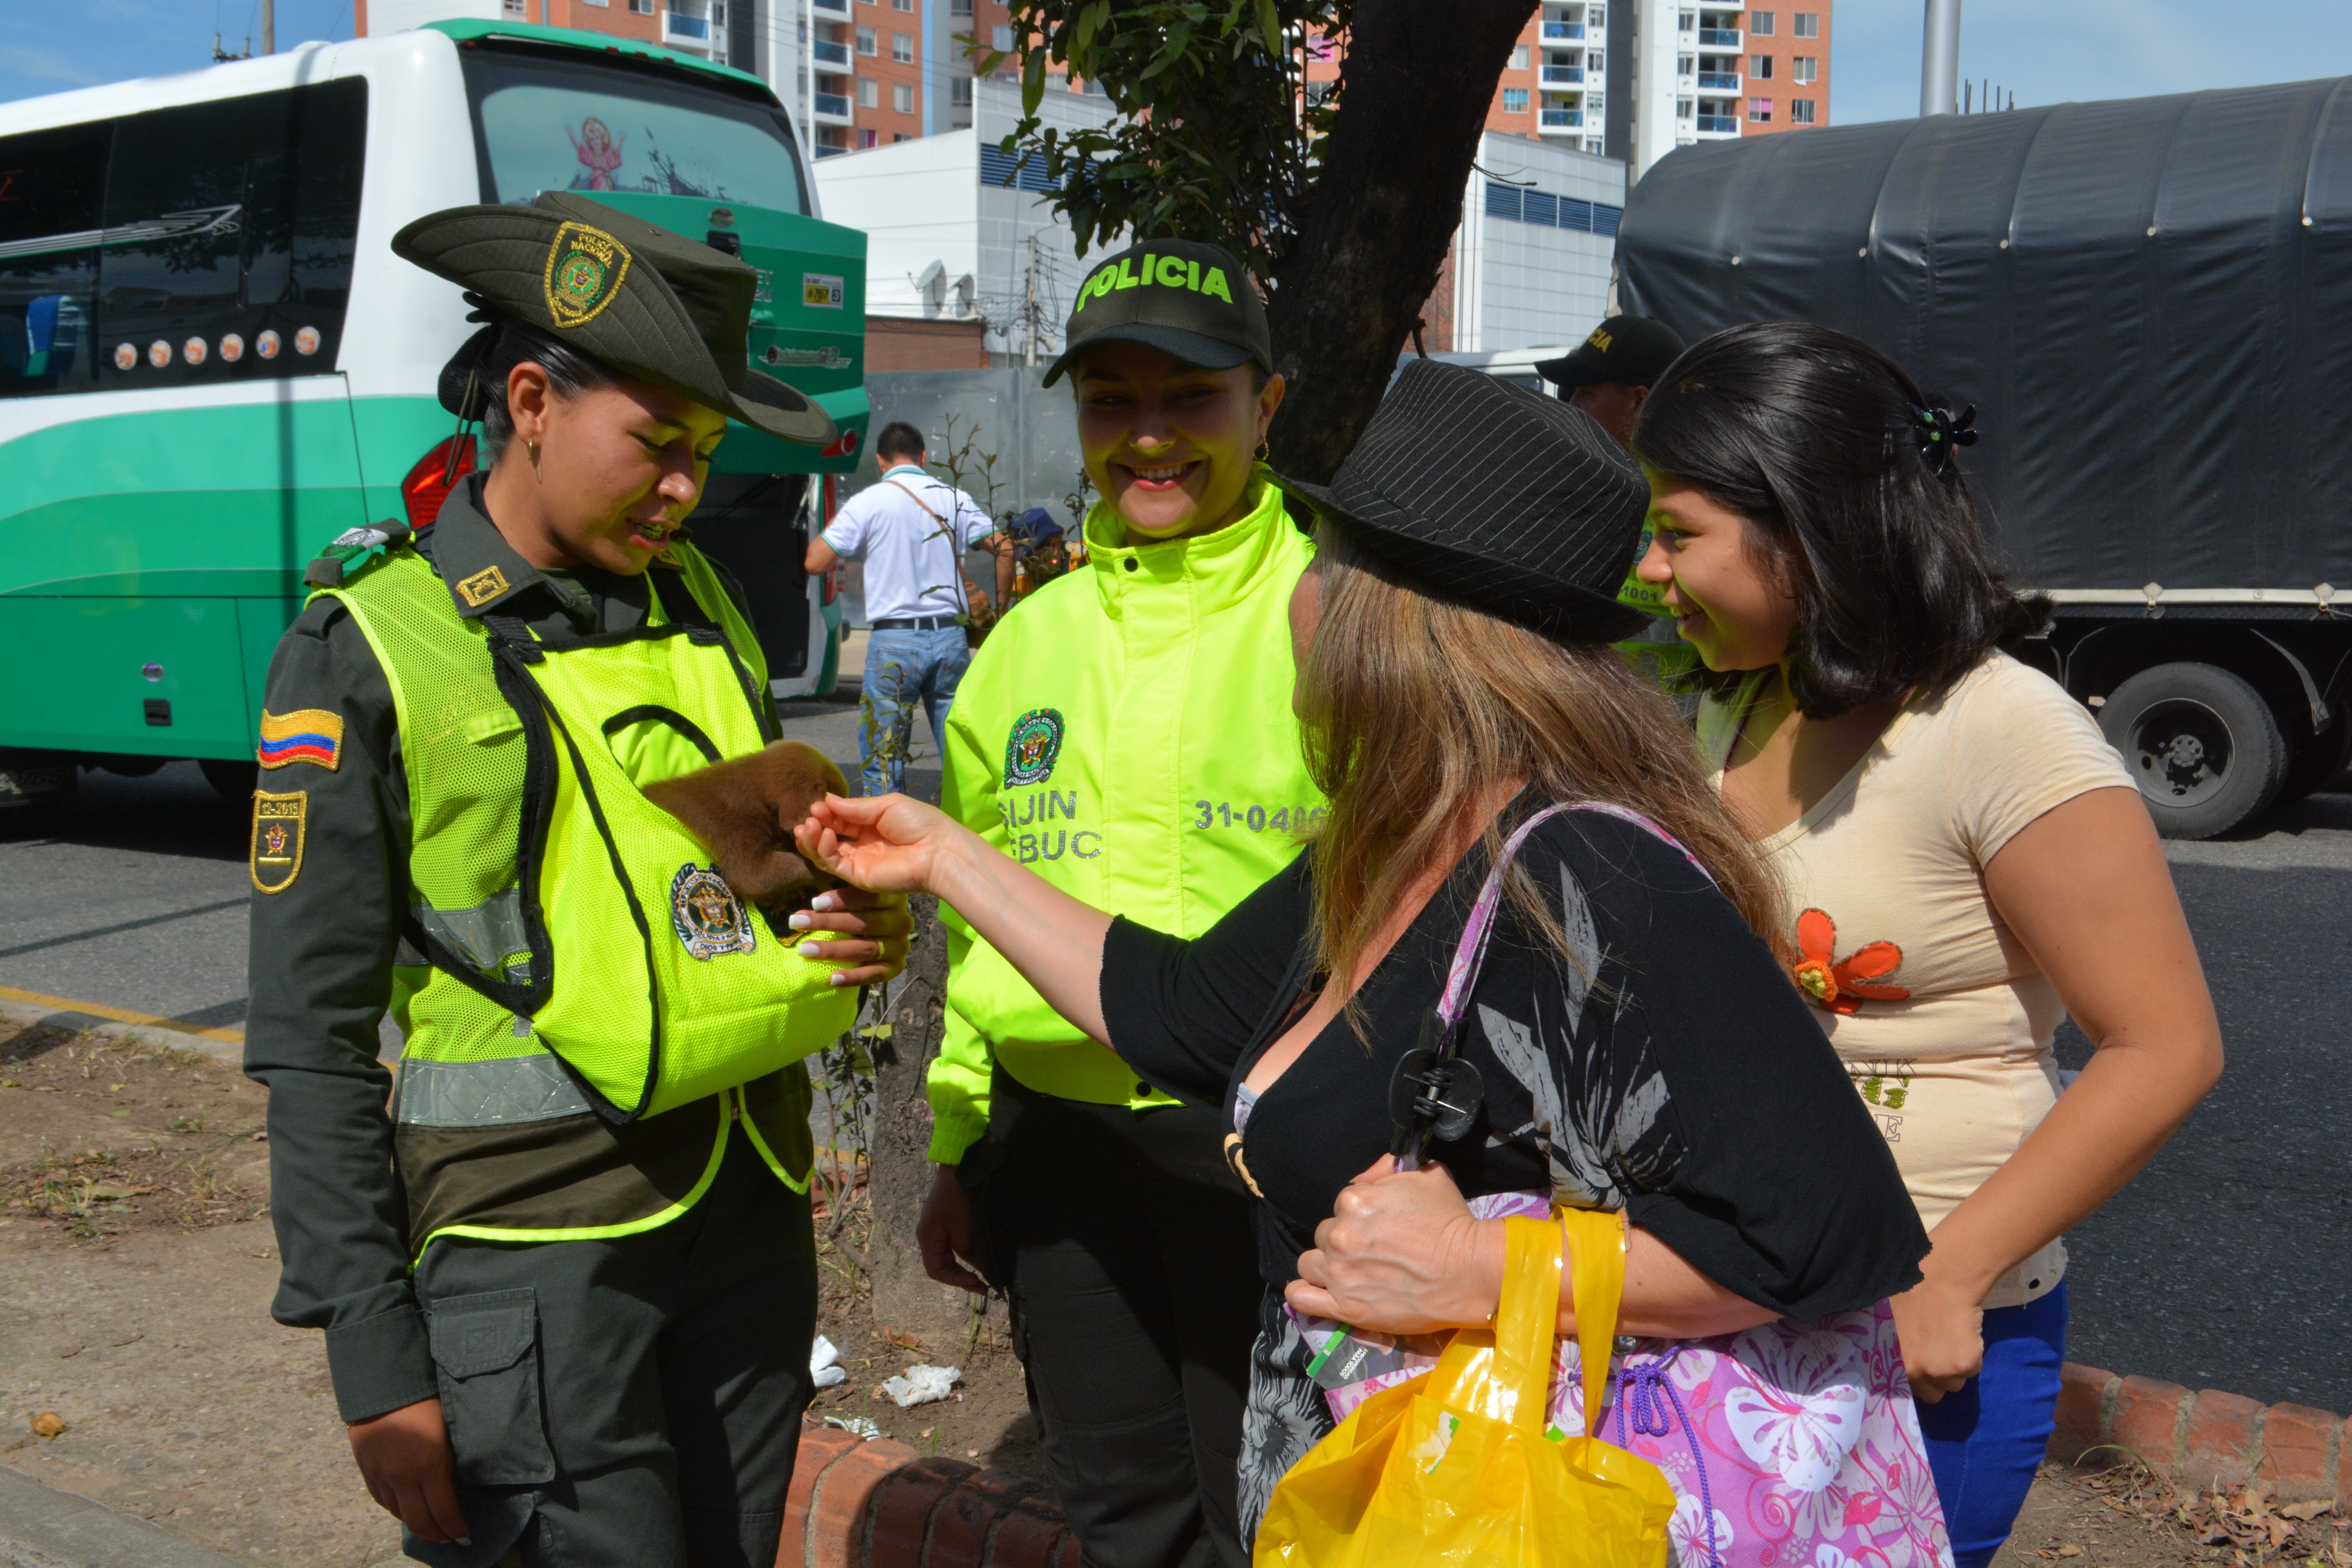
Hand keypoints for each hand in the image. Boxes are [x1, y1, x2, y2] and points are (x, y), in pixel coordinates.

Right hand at [348, 1397, 470, 1544]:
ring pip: (398, 1514)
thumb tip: (455, 1487)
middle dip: (437, 1535)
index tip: (465, 1537)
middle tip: (449, 1539)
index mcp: (428, 1466)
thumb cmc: (427, 1401)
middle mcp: (402, 1477)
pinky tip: (406, 1508)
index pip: (444, 1513)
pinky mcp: (366, 1469)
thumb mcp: (448, 1432)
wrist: (385, 1382)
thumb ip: (449, 1463)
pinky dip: (396, 1508)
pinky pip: (381, 1500)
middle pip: (419, 1523)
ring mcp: (381, 1475)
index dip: (456, 1530)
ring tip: (430, 1525)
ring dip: (415, 1523)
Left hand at [785, 886, 911, 986]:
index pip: (870, 896)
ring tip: (804, 950)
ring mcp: (900, 946)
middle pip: (863, 923)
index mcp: (893, 898)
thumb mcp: (856, 894)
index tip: (814, 902)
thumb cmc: (860, 909)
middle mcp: (901, 922)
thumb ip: (842, 885)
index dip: (842, 899)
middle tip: (796, 921)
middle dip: (826, 923)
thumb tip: (814, 867)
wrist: (884, 936)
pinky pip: (874, 974)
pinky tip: (831, 979)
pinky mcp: (896, 967)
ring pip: (865, 949)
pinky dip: (853, 977)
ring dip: (833, 950)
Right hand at [795, 792, 969, 896]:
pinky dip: (824, 850)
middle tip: (809, 818)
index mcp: (871, 825)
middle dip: (815, 826)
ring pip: (825, 853)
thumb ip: (855, 807)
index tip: (817, 805)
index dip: (826, 813)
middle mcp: (863, 845)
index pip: (840, 819)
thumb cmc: (920, 823)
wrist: (939, 851)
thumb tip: (826, 799)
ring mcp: (859, 862)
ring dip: (812, 839)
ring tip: (809, 825)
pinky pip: (833, 864)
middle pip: (829, 837)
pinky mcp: (858, 877)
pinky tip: (826, 835)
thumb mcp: (886, 806)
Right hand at [918, 1163, 987, 1293]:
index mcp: (927, 1239)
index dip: (955, 1280)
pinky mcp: (952, 1219)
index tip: (975, 1282)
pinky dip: (972, 1251)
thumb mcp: (964, 1230)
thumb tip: (981, 1269)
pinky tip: (986, 1255)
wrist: (961, 1166)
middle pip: (945, 1264)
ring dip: (970, 1264)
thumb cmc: (959, 1199)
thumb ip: (970, 1253)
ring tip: (989, 1274)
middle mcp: (931, 1235)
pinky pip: (959, 1242)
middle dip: (964, 1276)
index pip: (936, 1270)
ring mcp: (941, 1226)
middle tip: (985, 1287)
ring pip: (955, 1254)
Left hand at [1286, 1157, 1498, 1334]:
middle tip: (1372, 1253)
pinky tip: (1315, 1290)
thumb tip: (1366, 1174)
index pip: (1342, 1205)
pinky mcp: (1344, 1306)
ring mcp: (1339, 1273)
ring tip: (1349, 1274)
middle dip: (1344, 1241)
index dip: (1360, 1217)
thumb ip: (1388, 1167)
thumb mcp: (1427, 1174)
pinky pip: (1299, 1297)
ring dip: (1326, 1266)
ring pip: (1310, 1263)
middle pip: (1325, 1235)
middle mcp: (1340, 1235)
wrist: (1469, 1270)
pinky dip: (1303, 1292)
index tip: (1380, 1228)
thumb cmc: (1451, 1221)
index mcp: (1354, 1199)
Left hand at [1889, 1271, 1984, 1402]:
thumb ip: (1886, 1347)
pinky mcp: (1964, 1365)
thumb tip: (1891, 1361)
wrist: (1941, 1277)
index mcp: (1890, 1362)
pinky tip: (1963, 1332)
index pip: (1903, 1390)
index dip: (1913, 1379)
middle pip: (1932, 1393)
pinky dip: (1971, 1356)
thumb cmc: (1908, 1291)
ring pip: (1954, 1384)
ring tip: (1950, 1338)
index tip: (1919, 1367)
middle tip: (1938, 1351)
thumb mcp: (1884, 1323)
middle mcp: (1913, 1372)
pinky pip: (1972, 1370)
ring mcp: (1939, 1371)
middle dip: (1936, 1377)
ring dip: (1954, 1368)